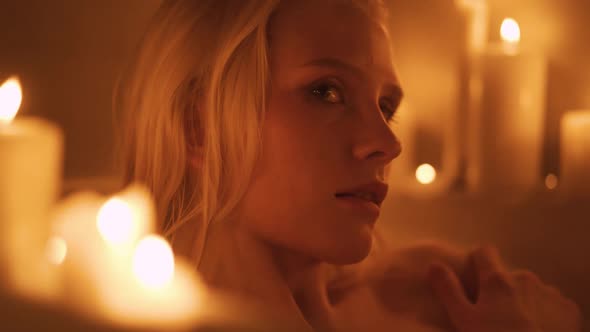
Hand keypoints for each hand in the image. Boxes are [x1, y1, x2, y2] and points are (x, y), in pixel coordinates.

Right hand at [428, 246, 580, 331]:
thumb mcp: (464, 320)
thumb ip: (449, 290)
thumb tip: (433, 264)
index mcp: (497, 280)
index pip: (484, 252)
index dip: (477, 261)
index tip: (474, 276)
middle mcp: (525, 279)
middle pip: (508, 275)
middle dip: (502, 289)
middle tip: (496, 315)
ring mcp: (550, 293)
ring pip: (532, 290)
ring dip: (525, 301)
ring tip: (519, 326)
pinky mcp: (570, 309)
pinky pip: (554, 304)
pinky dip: (547, 313)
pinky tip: (541, 330)